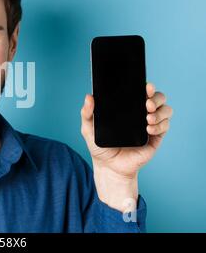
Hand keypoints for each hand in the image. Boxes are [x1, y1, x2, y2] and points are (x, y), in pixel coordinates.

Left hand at [80, 82, 172, 210]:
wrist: (109, 167)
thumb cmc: (100, 146)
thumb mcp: (89, 129)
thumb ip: (87, 113)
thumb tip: (89, 97)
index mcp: (128, 108)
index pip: (141, 92)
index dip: (147, 87)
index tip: (146, 86)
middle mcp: (141, 113)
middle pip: (158, 98)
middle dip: (156, 98)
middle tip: (147, 104)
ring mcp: (150, 125)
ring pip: (166, 110)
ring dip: (160, 112)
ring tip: (148, 118)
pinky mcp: (156, 138)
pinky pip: (165, 127)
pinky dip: (160, 126)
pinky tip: (148, 130)